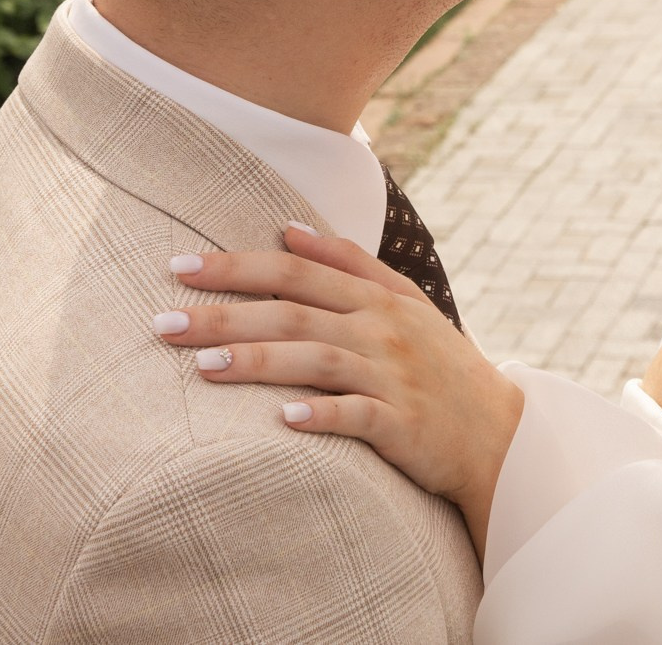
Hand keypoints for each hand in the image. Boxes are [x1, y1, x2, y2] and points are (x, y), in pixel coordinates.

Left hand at [152, 225, 523, 553]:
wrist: (498, 432)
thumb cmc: (439, 364)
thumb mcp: (404, 301)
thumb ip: (349, 263)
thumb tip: (289, 229)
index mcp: (377, 297)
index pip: (296, 271)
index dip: (236, 266)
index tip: (179, 266)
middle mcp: (382, 330)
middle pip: (293, 312)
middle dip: (225, 313)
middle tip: (162, 321)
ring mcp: (393, 377)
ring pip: (316, 360)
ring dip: (259, 360)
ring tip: (203, 364)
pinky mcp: (403, 426)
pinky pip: (358, 418)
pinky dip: (322, 415)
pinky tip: (282, 419)